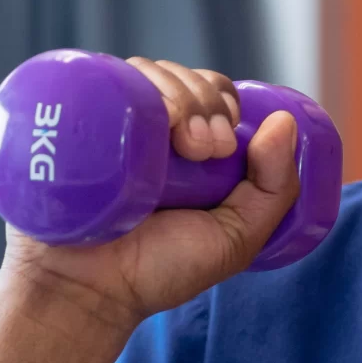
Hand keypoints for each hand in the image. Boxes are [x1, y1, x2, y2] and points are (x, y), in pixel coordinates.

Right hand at [0, 57, 299, 329]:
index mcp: (185, 146)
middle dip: (206, 101)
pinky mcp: (76, 120)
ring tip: (179, 144)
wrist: (88, 291)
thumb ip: (274, 190)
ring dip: (176, 93)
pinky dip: (130, 82)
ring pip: (147, 71)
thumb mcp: (236, 238)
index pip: (211, 91)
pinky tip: (145, 114)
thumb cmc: (158, 271)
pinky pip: (103, 78)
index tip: (227, 142)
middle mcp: (148, 129)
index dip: (225, 101)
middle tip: (205, 150)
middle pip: (184, 77)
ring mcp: (109, 123)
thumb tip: (285, 121)